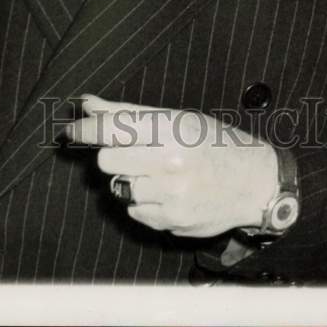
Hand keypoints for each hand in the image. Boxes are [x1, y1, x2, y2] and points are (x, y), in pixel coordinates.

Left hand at [64, 94, 278, 237]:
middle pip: (107, 160)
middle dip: (113, 154)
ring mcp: (171, 196)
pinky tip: (167, 191)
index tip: (72, 131)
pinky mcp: (171, 221)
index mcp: (172, 130)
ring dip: (130, 178)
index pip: (113, 128)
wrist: (253, 182)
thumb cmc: (214, 143)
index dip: (86, 129)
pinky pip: (135, 210)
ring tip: (156, 172)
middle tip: (133, 150)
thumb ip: (127, 113)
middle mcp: (170, 163)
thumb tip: (87, 105)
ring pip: (119, 187)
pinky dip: (143, 201)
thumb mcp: (177, 118)